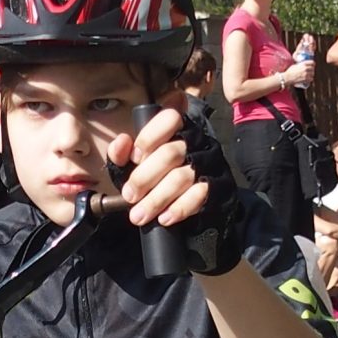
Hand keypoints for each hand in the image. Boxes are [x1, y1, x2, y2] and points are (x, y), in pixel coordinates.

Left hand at [116, 106, 206, 231]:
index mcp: (177, 129)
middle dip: (144, 177)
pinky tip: (164, 218)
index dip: (149, 137)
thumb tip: (122, 142)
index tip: (133, 158)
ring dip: (156, 199)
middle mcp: (195, 142)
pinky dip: (179, 208)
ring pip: (181, 178)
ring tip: (138, 216)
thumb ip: (122, 153)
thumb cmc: (152, 176)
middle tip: (129, 196)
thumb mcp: (132, 164)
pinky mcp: (216, 186)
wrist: (180, 202)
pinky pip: (199, 195)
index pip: (170, 119)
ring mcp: (207, 164)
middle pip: (171, 154)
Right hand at [279, 57, 315, 89]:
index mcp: (303, 64)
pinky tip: (308, 79)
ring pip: (312, 74)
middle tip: (310, 71)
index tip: (313, 65)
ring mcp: (306, 74)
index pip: (312, 62)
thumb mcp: (295, 65)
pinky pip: (311, 79)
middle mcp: (305, 68)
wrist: (287, 78)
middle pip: (313, 68)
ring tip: (309, 75)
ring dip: (311, 74)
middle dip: (312, 69)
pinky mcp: (305, 79)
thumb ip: (300, 65)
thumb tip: (302, 65)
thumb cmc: (289, 71)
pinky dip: (310, 79)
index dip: (313, 64)